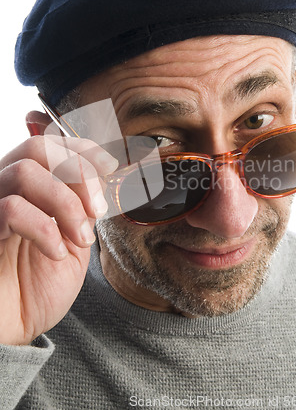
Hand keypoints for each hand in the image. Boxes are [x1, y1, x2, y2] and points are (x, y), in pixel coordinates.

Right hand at [0, 111, 117, 344]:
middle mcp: (3, 190)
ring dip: (66, 203)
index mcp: (28, 189)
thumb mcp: (73, 241)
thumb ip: (83, 208)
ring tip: (80, 238)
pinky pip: (11, 208)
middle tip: (98, 209)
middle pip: (37, 148)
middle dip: (78, 173)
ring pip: (25, 172)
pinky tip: (55, 252)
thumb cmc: (38, 286)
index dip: (81, 148)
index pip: (49, 145)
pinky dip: (44, 228)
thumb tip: (102, 178)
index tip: (110, 165)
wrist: (12, 326)